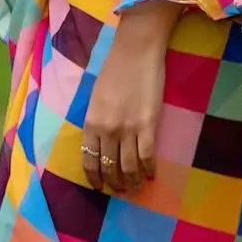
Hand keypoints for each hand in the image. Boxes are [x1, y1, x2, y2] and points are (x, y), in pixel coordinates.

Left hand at [82, 39, 164, 193]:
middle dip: (115, 184)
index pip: (89, 161)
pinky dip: (149, 169)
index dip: (95, 178)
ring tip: (138, 186)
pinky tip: (152, 173)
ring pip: (129, 167)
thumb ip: (97, 120)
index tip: (100, 187)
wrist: (136, 51)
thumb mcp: (96, 97)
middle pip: (109, 168)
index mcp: (91, 123)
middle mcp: (106, 131)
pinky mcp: (148, 125)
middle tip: (122, 190)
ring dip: (133, 181)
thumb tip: (102, 141)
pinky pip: (147, 156)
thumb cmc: (115, 69)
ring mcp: (128, 129)